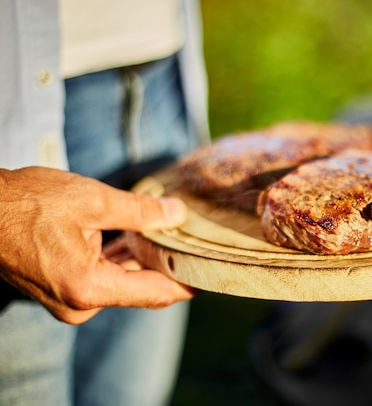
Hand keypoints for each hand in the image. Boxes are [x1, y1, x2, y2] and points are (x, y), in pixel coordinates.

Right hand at [0, 166, 193, 323]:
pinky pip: (103, 280)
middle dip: (169, 267)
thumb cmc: (25, 204)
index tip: (214, 271)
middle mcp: (79, 305)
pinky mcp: (60, 290)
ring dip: (145, 262)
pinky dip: (121, 262)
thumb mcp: (91, 200)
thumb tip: (177, 214)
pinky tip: (138, 241)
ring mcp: (67, 301)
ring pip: (122, 284)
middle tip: (196, 244)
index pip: (157, 292)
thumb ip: (140, 212)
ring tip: (173, 238)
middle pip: (142, 290)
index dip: (189, 282)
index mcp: (90, 288)